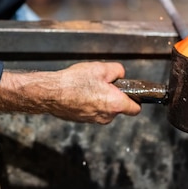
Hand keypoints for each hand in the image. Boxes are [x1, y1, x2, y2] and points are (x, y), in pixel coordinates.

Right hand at [0, 62, 140, 123]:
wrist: (51, 93)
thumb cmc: (74, 82)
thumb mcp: (101, 68)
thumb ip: (117, 70)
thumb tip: (120, 74)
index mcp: (115, 104)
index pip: (136, 109)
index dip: (136, 100)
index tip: (131, 93)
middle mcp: (106, 116)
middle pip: (118, 108)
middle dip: (113, 96)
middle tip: (102, 83)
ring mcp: (93, 120)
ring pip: (104, 109)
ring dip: (100, 100)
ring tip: (87, 87)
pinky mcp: (82, 120)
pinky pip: (91, 111)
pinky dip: (88, 103)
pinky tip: (79, 93)